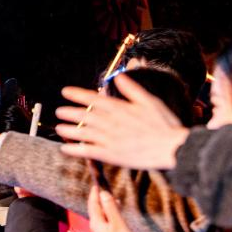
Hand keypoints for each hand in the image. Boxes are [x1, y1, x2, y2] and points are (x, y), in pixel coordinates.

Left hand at [54, 73, 189, 169]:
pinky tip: (65, 149)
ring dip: (69, 130)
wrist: (172, 148)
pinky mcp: (111, 155)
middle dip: (70, 112)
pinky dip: (75, 150)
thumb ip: (132, 89)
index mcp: (120, 108)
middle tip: (59, 111)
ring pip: (83, 133)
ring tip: (59, 128)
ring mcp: (110, 139)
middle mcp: (111, 122)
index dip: (77, 94)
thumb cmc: (164, 124)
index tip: (65, 92)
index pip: (93, 99)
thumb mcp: (150, 101)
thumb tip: (119, 76)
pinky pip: (88, 151)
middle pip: (84, 116)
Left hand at [86, 183, 138, 231]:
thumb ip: (111, 208)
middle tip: (106, 190)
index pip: (93, 204)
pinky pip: (108, 225)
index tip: (97, 183)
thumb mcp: (118, 224)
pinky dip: (112, 217)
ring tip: (115, 201)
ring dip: (108, 209)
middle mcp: (96, 228)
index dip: (95, 193)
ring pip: (103, 217)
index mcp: (96, 222)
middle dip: (101, 200)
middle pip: (97, 210)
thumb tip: (103, 193)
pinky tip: (119, 218)